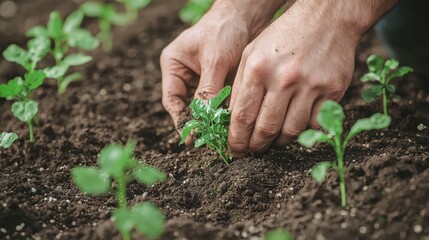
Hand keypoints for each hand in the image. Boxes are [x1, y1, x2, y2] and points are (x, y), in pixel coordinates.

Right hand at [161, 5, 248, 131]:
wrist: (246, 16)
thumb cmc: (224, 29)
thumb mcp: (214, 59)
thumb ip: (208, 88)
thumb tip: (205, 118)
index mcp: (174, 66)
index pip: (172, 99)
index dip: (180, 119)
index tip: (190, 135)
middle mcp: (185, 75)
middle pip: (187, 106)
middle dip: (197, 123)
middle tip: (207, 141)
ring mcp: (202, 80)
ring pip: (203, 108)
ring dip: (211, 121)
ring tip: (219, 137)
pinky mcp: (219, 83)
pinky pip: (218, 103)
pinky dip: (222, 114)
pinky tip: (229, 125)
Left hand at [228, 0, 364, 155]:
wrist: (327, 18)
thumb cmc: (283, 36)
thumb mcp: (251, 52)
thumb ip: (240, 86)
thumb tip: (233, 119)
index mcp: (258, 69)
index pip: (242, 117)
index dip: (236, 139)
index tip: (234, 150)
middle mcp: (283, 79)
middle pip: (266, 129)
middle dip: (256, 146)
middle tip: (252, 151)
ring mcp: (310, 86)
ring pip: (291, 132)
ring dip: (279, 142)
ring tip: (273, 141)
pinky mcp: (332, 90)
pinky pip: (316, 124)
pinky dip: (304, 132)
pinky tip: (296, 127)